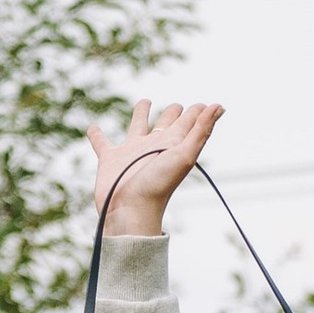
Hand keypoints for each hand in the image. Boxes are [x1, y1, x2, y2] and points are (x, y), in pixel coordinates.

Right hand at [87, 98, 223, 237]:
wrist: (131, 210)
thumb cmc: (159, 185)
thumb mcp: (184, 154)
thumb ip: (201, 130)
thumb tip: (219, 106)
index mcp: (171, 145)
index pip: (188, 124)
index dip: (197, 114)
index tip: (205, 105)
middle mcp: (153, 146)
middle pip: (165, 124)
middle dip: (172, 113)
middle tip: (177, 105)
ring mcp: (131, 152)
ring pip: (137, 127)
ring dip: (141, 114)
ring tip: (145, 102)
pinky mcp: (109, 159)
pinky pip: (101, 143)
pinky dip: (96, 135)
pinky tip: (93, 128)